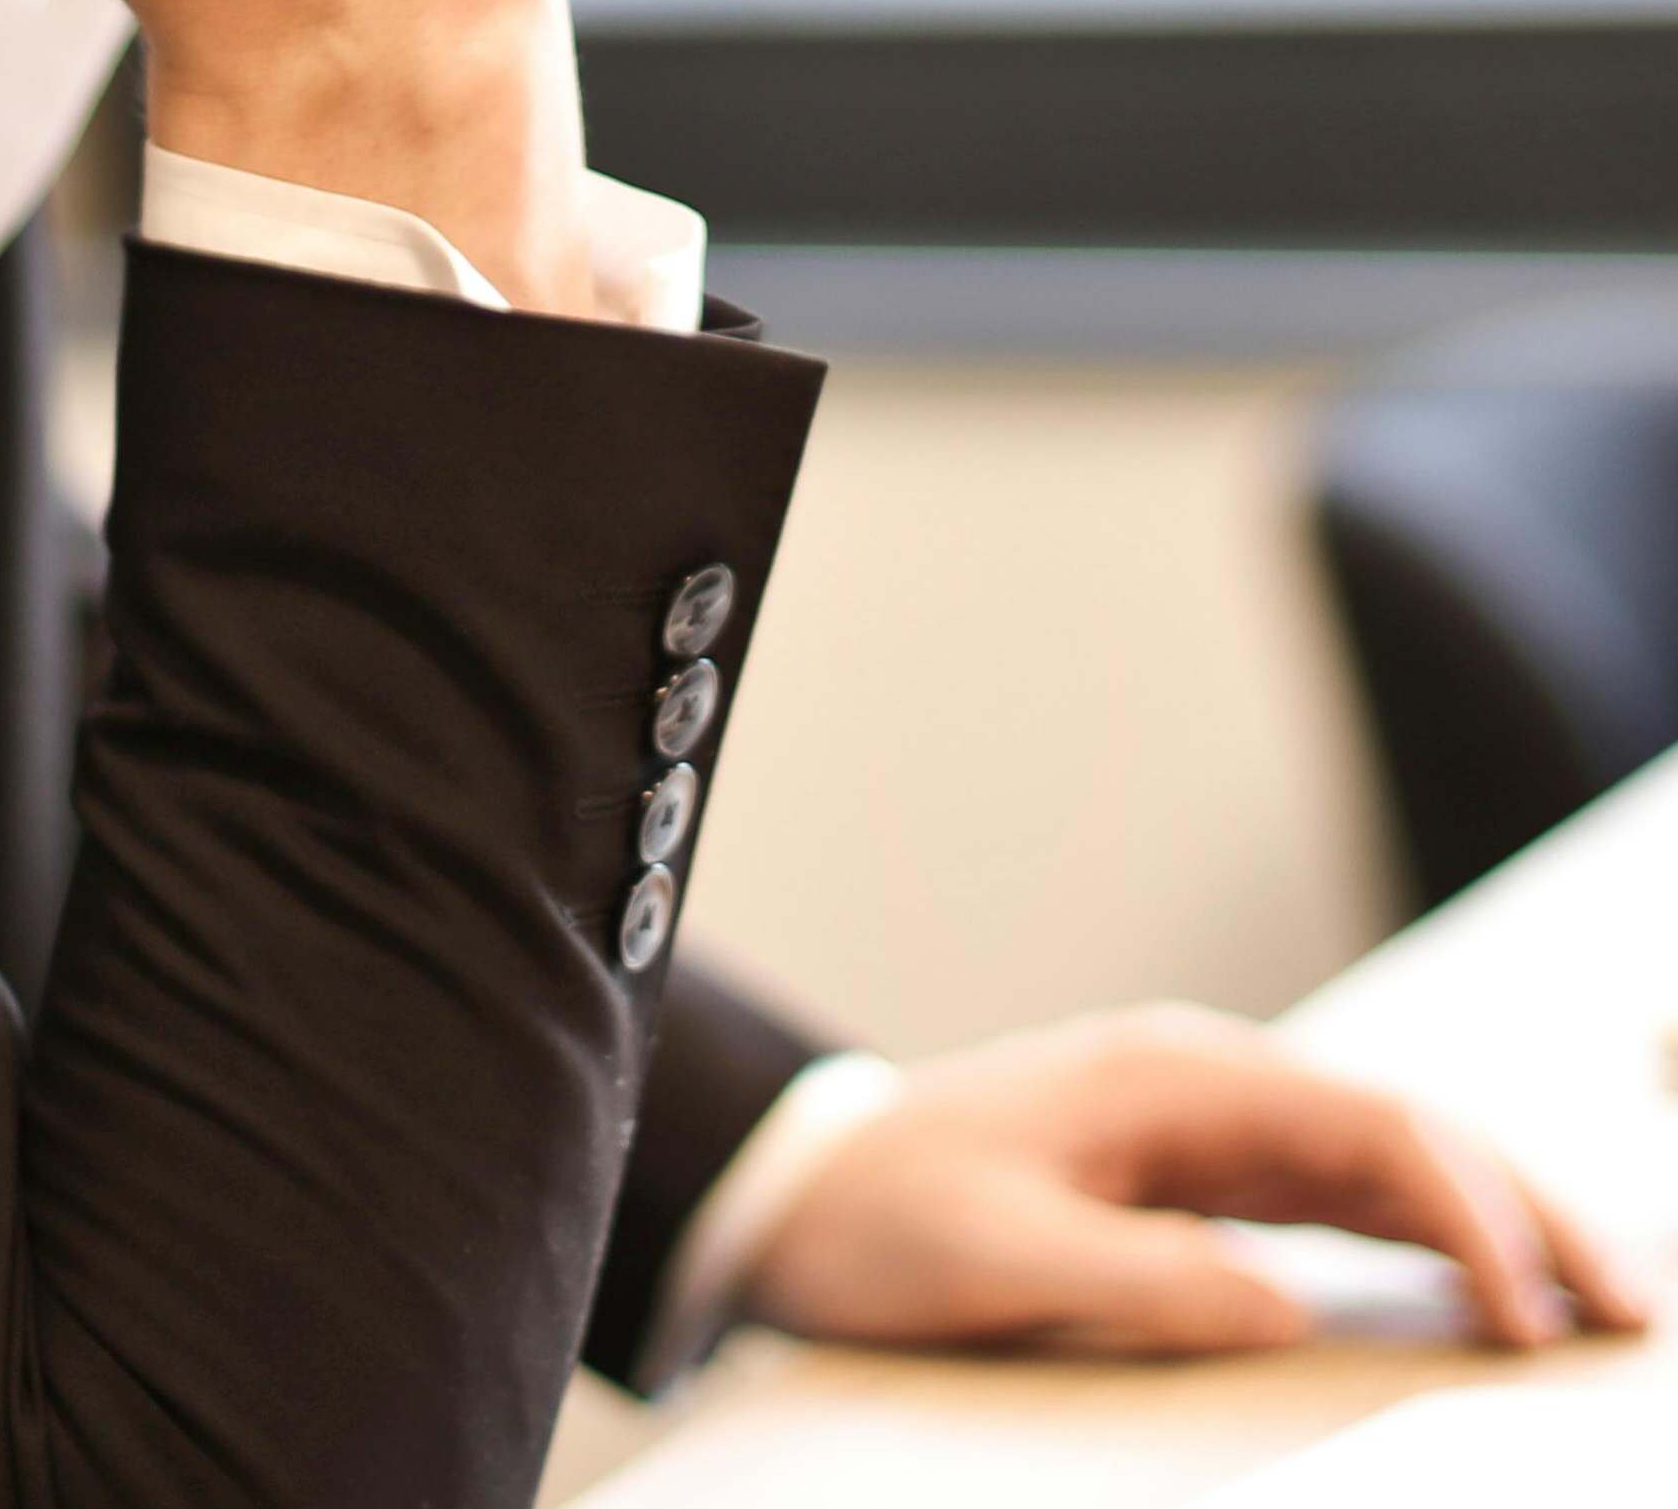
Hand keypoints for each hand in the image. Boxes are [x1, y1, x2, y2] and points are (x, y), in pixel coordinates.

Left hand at [742, 1007, 1653, 1357]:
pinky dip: (1431, 1240)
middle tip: (1632, 1310)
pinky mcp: (1201, 1176)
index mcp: (1170, 1080)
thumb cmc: (885, 1218)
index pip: (1367, 1127)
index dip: (1468, 1215)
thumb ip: (1139, 1279)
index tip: (1528, 1315)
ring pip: (1391, 1163)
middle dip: (1528, 1211)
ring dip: (1498, 1227)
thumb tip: (1285, 1308)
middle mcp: (1207, 1085)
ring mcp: (1210, 1127)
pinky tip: (1493, 1297)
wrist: (800, 1189)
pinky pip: (1343, 1199)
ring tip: (1599, 1312)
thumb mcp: (996, 1257)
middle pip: (1407, 1131)